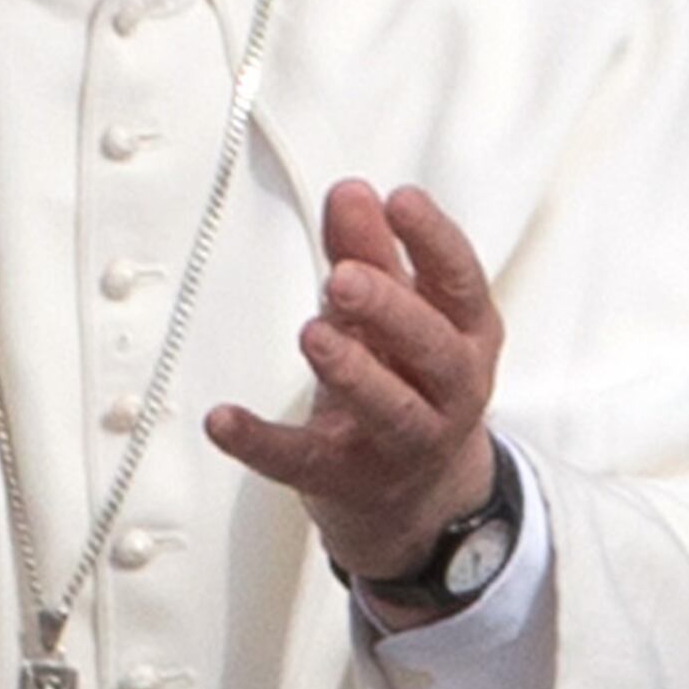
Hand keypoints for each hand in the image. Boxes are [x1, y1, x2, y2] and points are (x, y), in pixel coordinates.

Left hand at [208, 180, 500, 586]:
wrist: (419, 497)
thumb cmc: (407, 381)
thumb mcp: (396, 316)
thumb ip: (370, 253)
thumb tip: (352, 191)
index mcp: (466, 337)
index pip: (460, 283)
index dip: (434, 240)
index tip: (400, 201)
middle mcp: (448, 392)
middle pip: (432, 348)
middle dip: (390, 309)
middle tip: (344, 278)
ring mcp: (403, 443)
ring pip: (389, 409)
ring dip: (352, 372)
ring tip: (314, 334)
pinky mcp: (347, 479)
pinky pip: (303, 461)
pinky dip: (261, 442)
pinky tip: (222, 420)